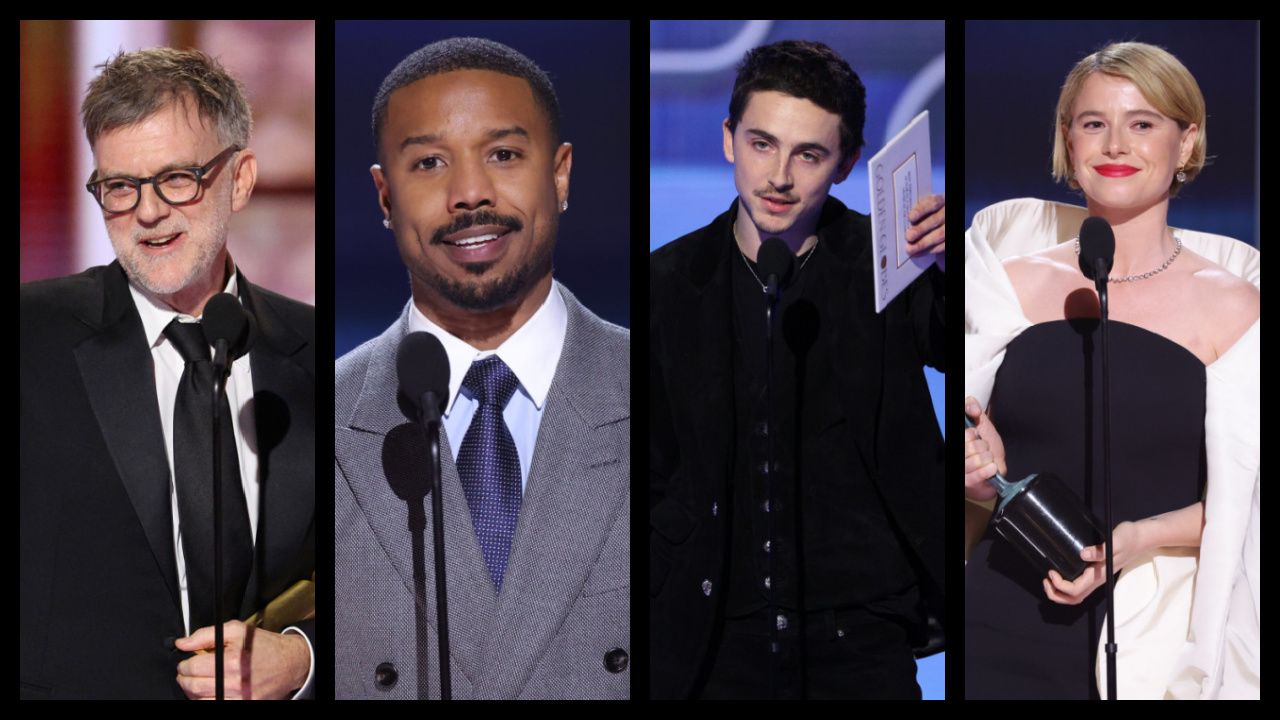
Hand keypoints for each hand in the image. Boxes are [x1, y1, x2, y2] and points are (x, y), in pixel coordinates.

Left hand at [175, 620, 309, 699]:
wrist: (289, 662)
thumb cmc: (263, 646)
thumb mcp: (236, 630)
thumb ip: (205, 635)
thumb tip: (182, 643)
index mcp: (231, 661)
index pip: (193, 667)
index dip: (184, 664)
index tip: (185, 662)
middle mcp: (234, 682)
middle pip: (193, 687)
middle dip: (184, 679)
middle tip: (187, 673)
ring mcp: (239, 697)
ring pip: (201, 700)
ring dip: (194, 692)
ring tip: (199, 681)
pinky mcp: (244, 705)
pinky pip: (215, 705)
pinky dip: (207, 699)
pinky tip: (212, 690)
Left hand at [906, 193, 944, 270]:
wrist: (944, 221)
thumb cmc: (930, 213)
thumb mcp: (927, 208)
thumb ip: (918, 212)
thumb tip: (902, 222)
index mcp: (941, 201)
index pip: (933, 203)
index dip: (921, 210)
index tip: (910, 218)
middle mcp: (947, 213)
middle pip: (935, 220)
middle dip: (920, 229)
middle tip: (908, 237)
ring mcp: (950, 226)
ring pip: (939, 234)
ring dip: (923, 243)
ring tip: (910, 249)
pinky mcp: (951, 238)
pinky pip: (943, 245)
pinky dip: (930, 250)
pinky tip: (918, 253)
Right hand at [963, 396, 1005, 501]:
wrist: (995, 470)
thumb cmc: (988, 447)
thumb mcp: (982, 423)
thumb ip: (972, 408)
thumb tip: (972, 407)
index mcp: (956, 440)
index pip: (964, 434)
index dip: (972, 433)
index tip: (976, 434)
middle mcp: (954, 455)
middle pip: (970, 445)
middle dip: (983, 446)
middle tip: (983, 449)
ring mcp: (960, 470)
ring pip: (977, 459)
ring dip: (988, 458)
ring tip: (986, 459)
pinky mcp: (967, 482)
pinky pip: (980, 473)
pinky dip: (989, 469)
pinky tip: (991, 468)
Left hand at [1043, 521, 1144, 604]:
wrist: (1141, 539)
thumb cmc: (1129, 538)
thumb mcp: (1116, 541)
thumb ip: (1100, 550)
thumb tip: (1083, 554)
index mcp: (1099, 575)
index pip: (1076, 590)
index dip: (1060, 585)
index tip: (1051, 572)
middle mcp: (1097, 580)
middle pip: (1074, 599)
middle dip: (1056, 594)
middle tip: (1045, 581)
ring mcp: (1097, 578)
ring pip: (1076, 596)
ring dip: (1060, 593)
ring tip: (1049, 581)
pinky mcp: (1096, 574)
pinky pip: (1079, 588)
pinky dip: (1066, 588)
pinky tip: (1060, 575)